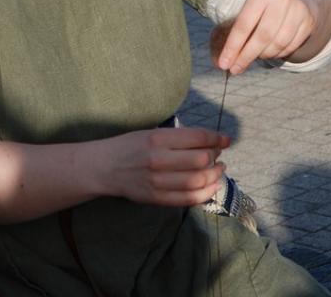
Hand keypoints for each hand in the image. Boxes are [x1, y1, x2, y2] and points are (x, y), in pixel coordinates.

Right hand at [94, 128, 229, 206]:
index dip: (216, 139)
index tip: (225, 139)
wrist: (105, 167)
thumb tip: (208, 141)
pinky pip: (188, 199)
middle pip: (200, 161)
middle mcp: (158, 159)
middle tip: (218, 154)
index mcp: (157, 138)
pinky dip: (205, 193)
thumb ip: (176, 138)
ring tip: (218, 169)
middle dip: (216, 156)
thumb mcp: (150, 132)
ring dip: (214, 175)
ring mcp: (157, 182)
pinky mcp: (156, 198)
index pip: (196, 138)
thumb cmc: (129, 145)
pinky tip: (212, 186)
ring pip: (197, 181)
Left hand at [211, 0, 317, 74]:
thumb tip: (217, 62)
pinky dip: (278, 54)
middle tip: (235, 69)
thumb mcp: (244, 12)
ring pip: (278, 44)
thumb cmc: (260, 9)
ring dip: (263, 55)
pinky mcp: (309, 22)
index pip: (244, 25)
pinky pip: (291, 47)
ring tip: (255, 55)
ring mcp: (299, 10)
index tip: (224, 64)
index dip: (233, 47)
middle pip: (262, 36)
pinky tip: (270, 51)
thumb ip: (227, 36)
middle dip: (246, 56)